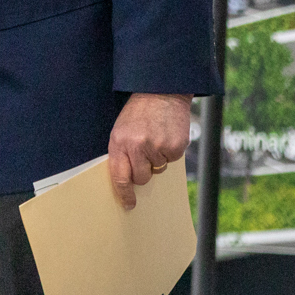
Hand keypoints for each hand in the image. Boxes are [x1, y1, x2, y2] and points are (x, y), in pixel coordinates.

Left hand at [106, 93, 192, 209]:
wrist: (161, 90)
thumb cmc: (139, 112)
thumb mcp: (122, 129)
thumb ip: (123, 152)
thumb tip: (129, 180)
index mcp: (119, 142)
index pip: (120, 177)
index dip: (124, 193)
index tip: (129, 204)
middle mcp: (137, 146)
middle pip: (141, 178)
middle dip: (144, 170)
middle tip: (145, 153)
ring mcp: (157, 147)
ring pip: (158, 169)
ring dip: (157, 158)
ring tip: (155, 136)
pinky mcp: (175, 147)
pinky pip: (172, 160)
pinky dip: (170, 151)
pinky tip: (166, 134)